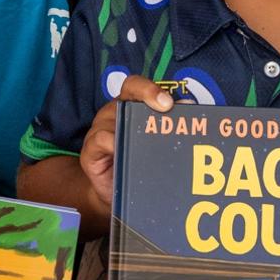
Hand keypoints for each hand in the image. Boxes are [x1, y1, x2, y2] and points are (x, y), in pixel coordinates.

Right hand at [79, 74, 172, 205]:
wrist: (114, 193)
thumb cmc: (138, 165)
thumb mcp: (154, 145)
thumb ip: (168, 127)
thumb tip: (189, 108)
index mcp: (130, 107)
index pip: (136, 86)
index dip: (150, 88)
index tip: (169, 102)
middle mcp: (114, 112)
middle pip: (127, 93)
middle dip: (148, 95)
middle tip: (167, 108)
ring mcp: (99, 128)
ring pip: (116, 117)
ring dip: (136, 127)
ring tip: (152, 141)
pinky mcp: (89, 149)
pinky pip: (101, 139)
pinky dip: (115, 143)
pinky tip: (126, 153)